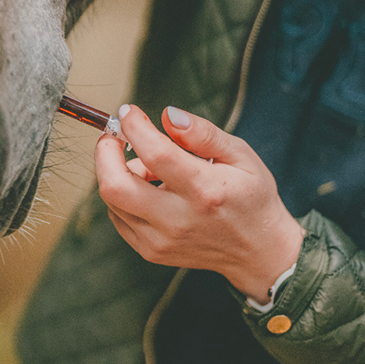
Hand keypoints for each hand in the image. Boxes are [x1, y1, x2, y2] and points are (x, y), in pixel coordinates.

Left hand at [96, 104, 303, 302]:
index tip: (129, 112)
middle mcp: (178, 220)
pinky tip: (149, 188)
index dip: (134, 127)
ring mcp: (161, 240)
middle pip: (115, 186)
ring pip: (112, 200)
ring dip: (118, 173)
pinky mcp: (151, 251)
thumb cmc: (251, 197)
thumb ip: (203, 133)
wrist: (259, 251)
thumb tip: (168, 115)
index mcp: (205, 191)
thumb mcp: (240, 155)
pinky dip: (123, 194)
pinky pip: (117, 216)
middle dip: (105, 152)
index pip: (156, 154)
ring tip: (149, 167)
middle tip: (116, 137)